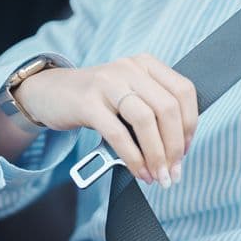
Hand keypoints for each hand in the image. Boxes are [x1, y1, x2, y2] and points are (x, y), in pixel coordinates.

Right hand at [14, 53, 197, 186]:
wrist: (50, 92)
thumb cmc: (96, 101)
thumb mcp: (129, 96)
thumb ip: (152, 112)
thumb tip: (178, 151)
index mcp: (146, 64)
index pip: (184, 91)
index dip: (190, 125)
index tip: (185, 151)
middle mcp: (129, 69)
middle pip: (168, 108)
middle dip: (175, 147)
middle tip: (174, 172)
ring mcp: (108, 83)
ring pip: (146, 120)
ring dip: (157, 155)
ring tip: (158, 176)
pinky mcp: (87, 102)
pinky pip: (118, 133)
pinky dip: (133, 158)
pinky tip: (139, 172)